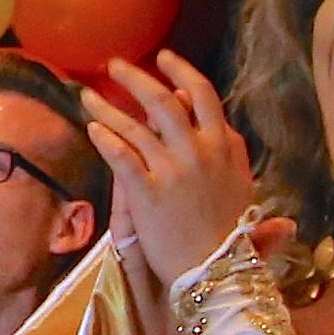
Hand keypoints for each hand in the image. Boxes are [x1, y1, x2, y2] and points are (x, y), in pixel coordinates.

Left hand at [81, 50, 255, 288]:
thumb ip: (237, 159)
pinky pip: (121, 155)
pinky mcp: (147, 192)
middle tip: (115, 66)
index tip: (165, 61)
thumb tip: (228, 132)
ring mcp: (172, 170)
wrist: (217, 273)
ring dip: (108, 107)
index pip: (204, 97)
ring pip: (135, 125)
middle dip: (137, 78)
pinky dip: (105, 138)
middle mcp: (199, 151)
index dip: (182, 75)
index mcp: (225, 148)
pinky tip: (92, 129)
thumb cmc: (233, 238)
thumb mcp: (245, 190)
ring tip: (88, 96)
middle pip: (164, 100)